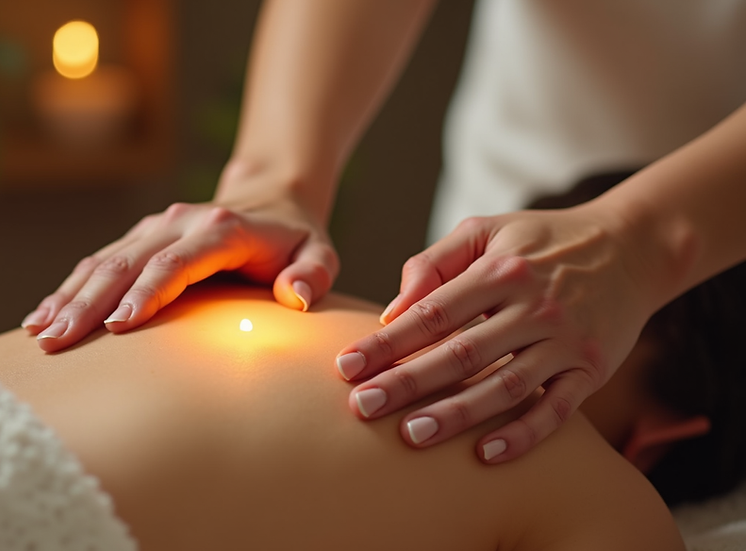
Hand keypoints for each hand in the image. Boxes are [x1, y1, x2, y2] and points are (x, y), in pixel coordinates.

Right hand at [21, 194, 338, 351]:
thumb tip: (293, 295)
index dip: (147, 292)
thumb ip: (313, 274)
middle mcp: (180, 222)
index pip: (176, 262)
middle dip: (90, 302)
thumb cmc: (296, 239)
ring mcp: (155, 227)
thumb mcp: (320, 253)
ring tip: (41, 334)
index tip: (118, 327)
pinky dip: (69, 289)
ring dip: (70, 297)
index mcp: (221, 230)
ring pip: (104, 261)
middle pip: (127, 262)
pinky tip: (42, 317)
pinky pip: (99, 262)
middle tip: (58, 341)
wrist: (272, 198)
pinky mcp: (141, 237)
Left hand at [337, 205, 653, 462]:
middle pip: (460, 352)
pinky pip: (557, 408)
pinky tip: (486, 453)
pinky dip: (524, 433)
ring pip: (505, 385)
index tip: (347, 365)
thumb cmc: (540, 241)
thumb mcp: (486, 229)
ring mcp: (566, 340)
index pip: (432, 312)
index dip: (387, 342)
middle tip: (362, 407)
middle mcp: (534, 306)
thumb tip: (391, 310)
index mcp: (500, 270)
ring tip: (411, 435)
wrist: (631, 246)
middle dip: (407, 382)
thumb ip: (434, 262)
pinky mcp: (592, 368)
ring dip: (457, 413)